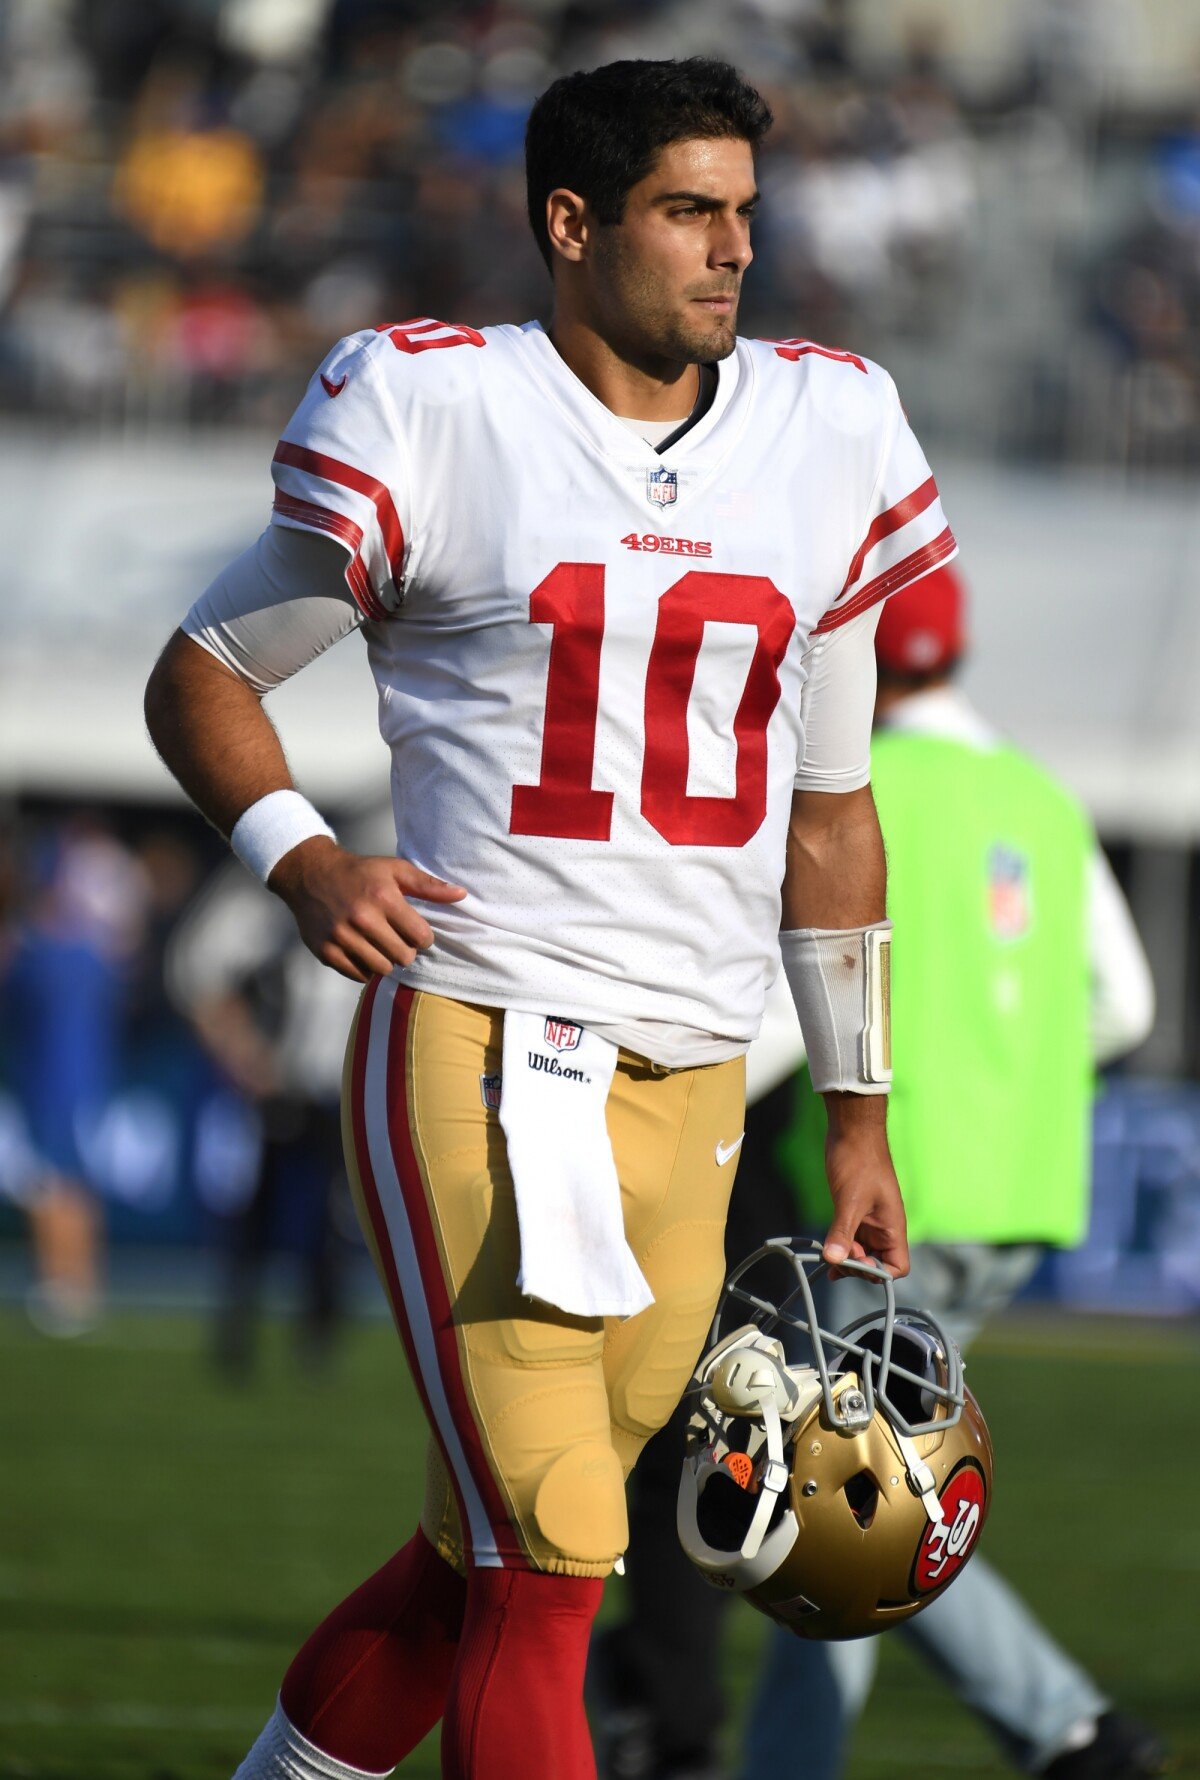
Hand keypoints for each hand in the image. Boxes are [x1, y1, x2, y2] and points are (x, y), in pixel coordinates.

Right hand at [268, 837, 466, 981]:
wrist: (311, 875)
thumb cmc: (360, 872)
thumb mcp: (395, 870)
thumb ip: (429, 885)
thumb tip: (462, 895)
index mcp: (383, 897)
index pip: (420, 936)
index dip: (422, 937)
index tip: (415, 931)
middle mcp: (361, 918)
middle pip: (403, 957)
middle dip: (405, 951)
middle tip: (397, 939)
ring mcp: (341, 936)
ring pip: (381, 969)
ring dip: (386, 961)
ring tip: (380, 945)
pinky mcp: (326, 950)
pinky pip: (359, 975)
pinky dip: (365, 968)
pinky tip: (363, 951)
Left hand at [821, 1094, 908, 1278]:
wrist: (852, 1132)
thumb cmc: (860, 1161)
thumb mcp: (850, 1200)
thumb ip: (843, 1232)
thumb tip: (834, 1261)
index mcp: (893, 1227)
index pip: (897, 1266)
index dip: (879, 1273)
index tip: (857, 1264)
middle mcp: (883, 1228)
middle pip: (877, 1264)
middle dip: (858, 1267)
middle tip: (837, 1256)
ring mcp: (868, 1221)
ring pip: (861, 1252)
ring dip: (846, 1259)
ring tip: (828, 1257)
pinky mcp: (853, 1212)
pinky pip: (849, 1239)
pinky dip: (839, 1248)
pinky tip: (825, 1253)